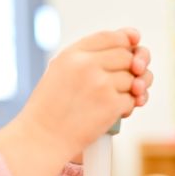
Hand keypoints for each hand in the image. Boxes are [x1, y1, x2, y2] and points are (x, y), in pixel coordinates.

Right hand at [0, 28, 151, 175]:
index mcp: (72, 54)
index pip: (110, 36)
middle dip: (130, 69)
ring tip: (111, 101)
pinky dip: (126, 108)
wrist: (42, 138)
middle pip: (127, 57)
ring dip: (128, 91)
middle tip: (120, 83)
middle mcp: (87, 65)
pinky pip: (132, 100)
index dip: (125, 41)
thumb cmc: (50, 108)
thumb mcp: (59, 71)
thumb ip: (88, 56)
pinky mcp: (111, 105)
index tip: (131, 48)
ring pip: (132, 79)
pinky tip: (113, 113)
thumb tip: (132, 38)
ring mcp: (100, 84)